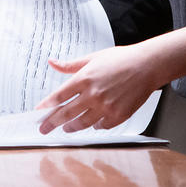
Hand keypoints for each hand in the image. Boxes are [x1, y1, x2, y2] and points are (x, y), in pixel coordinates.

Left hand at [35, 42, 161, 133]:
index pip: (60, 95)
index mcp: (85, 78)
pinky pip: (101, 126)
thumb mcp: (93, 57)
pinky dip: (95, 125)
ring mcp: (105, 107)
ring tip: (66, 128)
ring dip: (71, 126)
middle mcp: (93, 94)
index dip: (47, 105)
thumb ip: (71, 65)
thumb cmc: (121, 59)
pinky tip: (92, 123)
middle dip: (52, 122)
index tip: (39, 111)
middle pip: (67, 113)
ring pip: (82, 122)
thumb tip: (52, 62)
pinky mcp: (118, 116)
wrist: (146, 66)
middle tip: (43, 128)